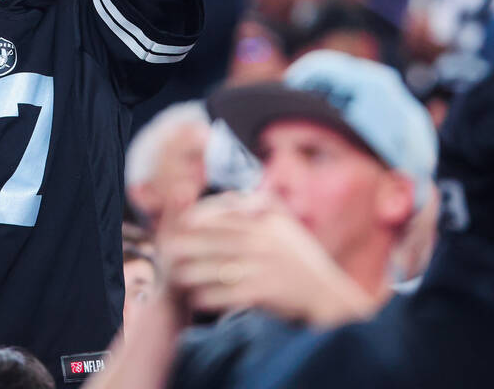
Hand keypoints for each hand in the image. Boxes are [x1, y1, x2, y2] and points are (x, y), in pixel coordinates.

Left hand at [161, 192, 372, 324]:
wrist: (326, 293)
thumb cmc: (302, 257)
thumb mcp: (285, 223)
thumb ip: (259, 204)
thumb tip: (227, 195)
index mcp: (265, 223)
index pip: (225, 216)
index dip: (200, 218)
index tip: (182, 222)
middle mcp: (262, 242)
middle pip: (216, 242)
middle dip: (189, 244)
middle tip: (167, 249)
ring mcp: (263, 267)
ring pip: (218, 269)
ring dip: (194, 273)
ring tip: (176, 276)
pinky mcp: (264, 292)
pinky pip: (229, 294)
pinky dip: (211, 297)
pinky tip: (196, 299)